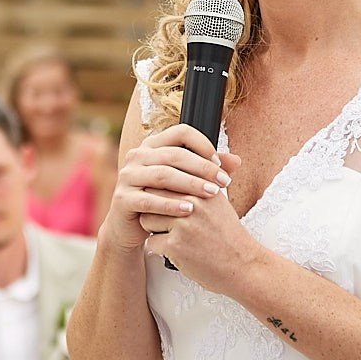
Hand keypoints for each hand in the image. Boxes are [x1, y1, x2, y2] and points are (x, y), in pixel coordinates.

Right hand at [103, 122, 227, 253]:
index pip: (181, 132)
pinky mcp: (122, 199)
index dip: (203, 145)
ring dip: (190, 184)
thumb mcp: (185, 182)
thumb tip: (237, 160)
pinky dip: (171, 204)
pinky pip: (149, 200)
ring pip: (163, 175)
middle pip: (174, 154)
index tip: (220, 163)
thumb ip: (208, 169)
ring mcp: (127, 177)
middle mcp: (137, 156)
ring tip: (212, 193)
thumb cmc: (162, 200)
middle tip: (224, 181)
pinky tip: (190, 209)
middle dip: (203, 168)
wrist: (132, 227)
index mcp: (152, 145)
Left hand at [138, 148, 255, 294]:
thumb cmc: (227, 235)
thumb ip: (199, 184)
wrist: (241, 265)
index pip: (167, 178)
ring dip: (154, 229)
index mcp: (203, 188)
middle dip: (154, 208)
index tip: (163, 200)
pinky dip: (160, 249)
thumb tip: (174, 169)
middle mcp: (194, 203)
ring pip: (147, 219)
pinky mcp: (175, 246)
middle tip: (166, 220)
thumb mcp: (218, 202)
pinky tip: (177, 251)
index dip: (161, 191)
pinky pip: (151, 242)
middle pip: (153, 196)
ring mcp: (183, 224)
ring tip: (173, 236)